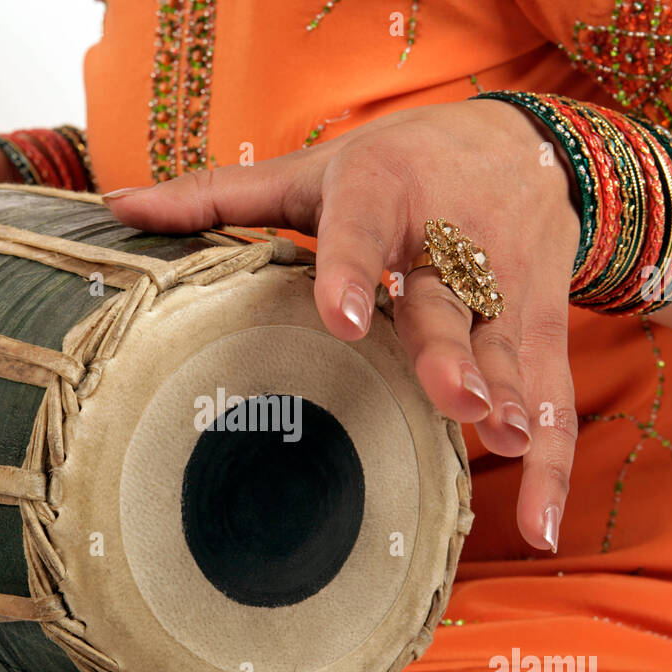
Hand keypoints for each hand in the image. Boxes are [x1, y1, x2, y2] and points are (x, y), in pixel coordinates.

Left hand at [103, 100, 580, 551]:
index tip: (343, 318)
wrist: (525, 142)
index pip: (364, 229)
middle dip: (452, 349)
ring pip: (510, 349)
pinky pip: (554, 395)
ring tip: (502, 443)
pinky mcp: (545, 324)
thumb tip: (117, 210)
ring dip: (511, 399)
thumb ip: (220, 194)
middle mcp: (454, 236)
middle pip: (451, 299)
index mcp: (384, 190)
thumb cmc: (400, 164)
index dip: (355, 271)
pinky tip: (540, 528)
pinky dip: (551, 462)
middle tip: (453, 395)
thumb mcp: (313, 171)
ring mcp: (508, 285)